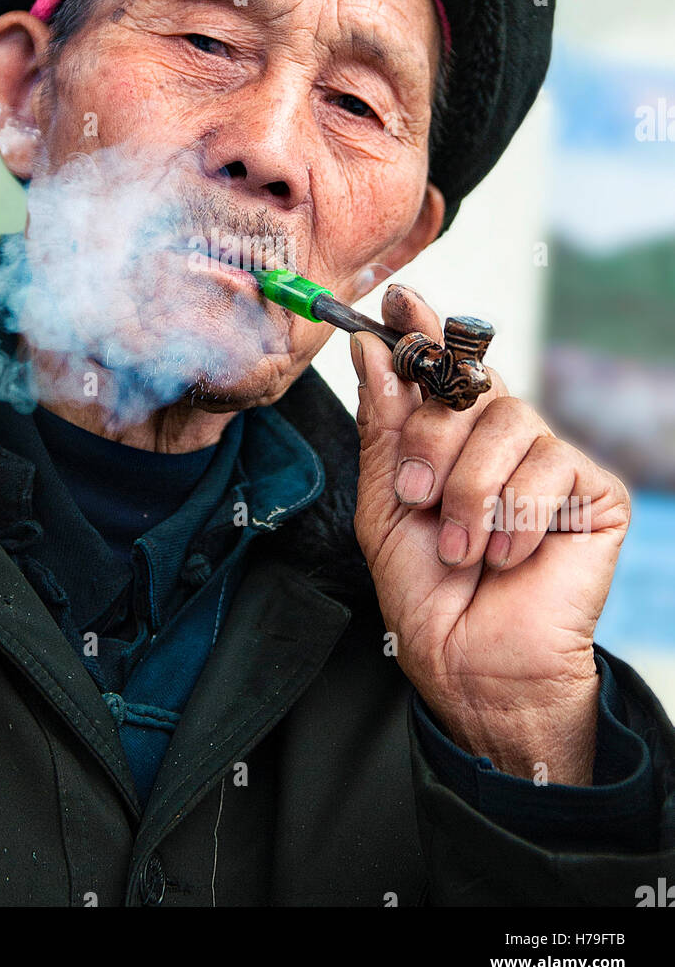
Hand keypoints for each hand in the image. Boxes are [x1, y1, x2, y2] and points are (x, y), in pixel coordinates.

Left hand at [351, 284, 630, 784]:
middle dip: (432, 438)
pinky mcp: (593, 489)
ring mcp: (550, 459)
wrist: (473, 666)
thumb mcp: (386, 505)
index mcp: (451, 436)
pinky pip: (550, 466)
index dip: (422, 327)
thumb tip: (373, 350)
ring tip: (465, 548)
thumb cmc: (427, 595)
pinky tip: (509, 556)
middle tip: (418, 495)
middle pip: (470, 383)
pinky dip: (517, 517)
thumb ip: (386, 428)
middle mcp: (502, 438)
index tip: (399, 300)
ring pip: (510, 422)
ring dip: (471, 492)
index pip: (442, 364)